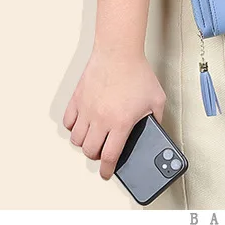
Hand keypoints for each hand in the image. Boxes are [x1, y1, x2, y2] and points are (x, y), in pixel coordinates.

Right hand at [62, 47, 166, 180]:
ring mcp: (87, 109)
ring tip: (93, 138)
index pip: (109, 157)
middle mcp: (101, 119)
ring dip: (84, 143)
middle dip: (96, 156)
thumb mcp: (156, 99)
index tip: (107, 173)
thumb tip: (155, 130)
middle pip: (90, 151)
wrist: (119, 52)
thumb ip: (156, 119)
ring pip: (77, 139)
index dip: (107, 170)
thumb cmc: (137, 72)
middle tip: (102, 152)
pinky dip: (73, 127)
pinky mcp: (78, 99)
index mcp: (121, 123)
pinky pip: (68, 121)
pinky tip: (81, 124)